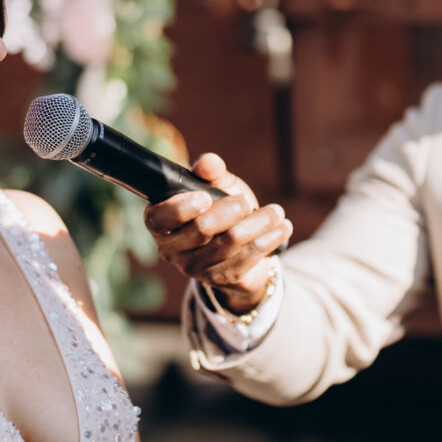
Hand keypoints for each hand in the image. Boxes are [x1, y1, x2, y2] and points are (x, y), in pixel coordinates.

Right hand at [143, 154, 292, 312]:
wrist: (240, 247)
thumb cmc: (221, 210)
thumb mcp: (216, 186)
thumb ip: (210, 172)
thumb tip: (208, 162)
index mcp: (161, 224)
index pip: (159, 219)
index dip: (180, 208)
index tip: (205, 197)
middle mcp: (172, 250)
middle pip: (200, 230)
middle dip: (229, 211)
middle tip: (245, 202)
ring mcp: (195, 268)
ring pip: (229, 243)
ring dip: (258, 223)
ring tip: (277, 211)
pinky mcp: (221, 280)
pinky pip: (247, 258)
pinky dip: (268, 239)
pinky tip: (283, 228)